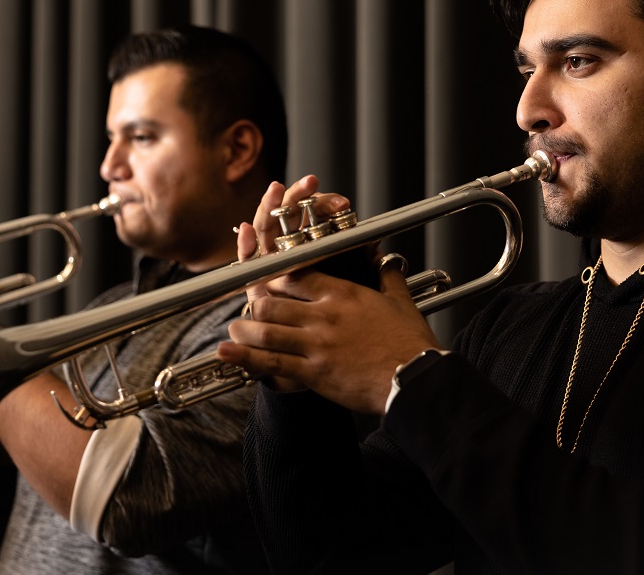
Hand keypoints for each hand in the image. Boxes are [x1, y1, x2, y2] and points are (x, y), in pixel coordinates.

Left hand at [221, 179, 441, 413]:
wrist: (416, 381)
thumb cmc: (411, 344)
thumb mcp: (401, 302)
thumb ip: (388, 278)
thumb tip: (387, 260)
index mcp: (343, 294)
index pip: (296, 275)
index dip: (276, 276)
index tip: (268, 280)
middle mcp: (324, 315)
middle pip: (272, 300)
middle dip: (255, 302)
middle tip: (249, 308)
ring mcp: (316, 344)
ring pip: (265, 328)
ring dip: (245, 328)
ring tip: (235, 329)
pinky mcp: (313, 372)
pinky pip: (271, 362)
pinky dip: (245, 356)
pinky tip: (227, 352)